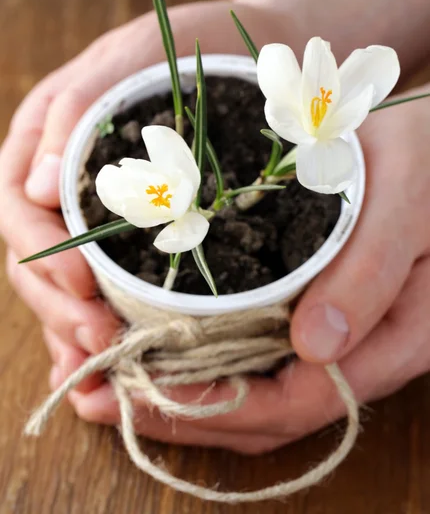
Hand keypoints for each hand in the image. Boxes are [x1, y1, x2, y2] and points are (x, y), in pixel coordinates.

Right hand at [1, 0, 286, 393]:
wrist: (253, 60)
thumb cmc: (194, 46)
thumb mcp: (134, 54)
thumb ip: (77, 108)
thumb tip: (32, 185)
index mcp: (47, 142)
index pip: (20, 211)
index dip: (44, 256)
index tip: (85, 288)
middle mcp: (64, 186)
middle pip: (37, 260)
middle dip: (64, 307)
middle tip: (102, 343)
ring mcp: (98, 215)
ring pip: (69, 283)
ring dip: (82, 328)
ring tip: (110, 364)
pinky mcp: (137, 235)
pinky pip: (109, 286)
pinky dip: (108, 324)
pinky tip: (119, 362)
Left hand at [46, 87, 429, 453]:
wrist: (427, 145)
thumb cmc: (422, 157)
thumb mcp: (402, 197)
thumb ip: (370, 271)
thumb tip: (314, 348)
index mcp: (397, 336)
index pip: (301, 401)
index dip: (221, 405)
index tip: (144, 386)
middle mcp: (365, 350)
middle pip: (267, 410)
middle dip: (182, 409)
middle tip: (98, 391)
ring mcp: (338, 334)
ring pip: (258, 390)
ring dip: (184, 392)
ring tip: (110, 374)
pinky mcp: (316, 309)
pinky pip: (258, 355)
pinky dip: (204, 358)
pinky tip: (155, 341)